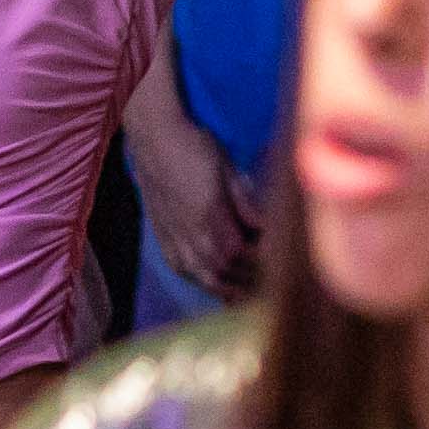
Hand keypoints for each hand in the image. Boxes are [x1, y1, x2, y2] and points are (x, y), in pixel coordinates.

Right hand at [126, 90, 257, 299]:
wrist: (153, 135)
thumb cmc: (194, 144)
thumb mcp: (226, 166)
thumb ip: (243, 200)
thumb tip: (264, 227)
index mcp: (206, 212)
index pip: (237, 251)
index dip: (258, 260)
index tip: (276, 260)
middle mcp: (187, 229)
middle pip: (218, 270)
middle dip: (244, 281)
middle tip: (266, 285)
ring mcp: (171, 234)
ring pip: (198, 275)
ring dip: (223, 287)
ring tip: (242, 293)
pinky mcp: (161, 234)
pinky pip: (180, 268)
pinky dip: (199, 279)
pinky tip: (212, 280)